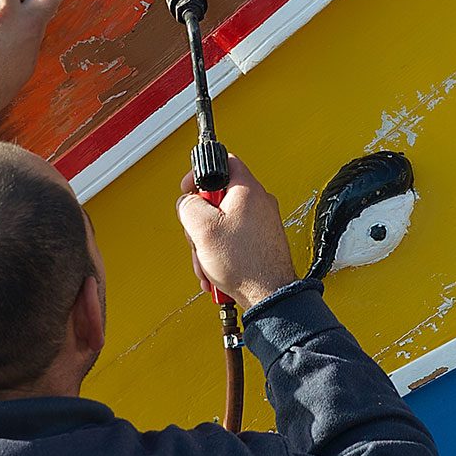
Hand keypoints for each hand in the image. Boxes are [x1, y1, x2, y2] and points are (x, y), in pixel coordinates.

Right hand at [175, 155, 298, 309]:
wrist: (269, 295)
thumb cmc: (246, 263)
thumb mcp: (202, 228)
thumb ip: (188, 205)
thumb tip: (186, 202)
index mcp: (247, 190)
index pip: (224, 161)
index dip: (201, 172)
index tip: (190, 188)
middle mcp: (259, 203)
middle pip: (218, 198)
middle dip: (201, 222)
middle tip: (200, 237)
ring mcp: (262, 223)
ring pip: (223, 223)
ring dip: (208, 244)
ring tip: (209, 262)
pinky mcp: (262, 241)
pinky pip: (234, 239)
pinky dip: (221, 254)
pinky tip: (217, 271)